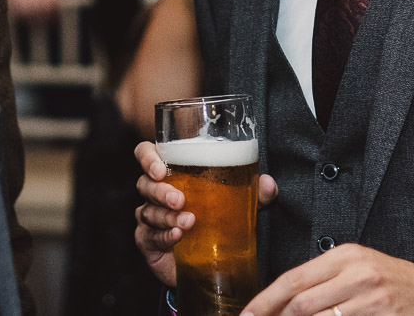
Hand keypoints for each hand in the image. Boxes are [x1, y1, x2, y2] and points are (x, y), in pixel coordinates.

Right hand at [133, 140, 278, 287]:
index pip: (146, 154)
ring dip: (166, 216)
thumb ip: (255, 192)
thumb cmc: (218, 218)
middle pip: (144, 184)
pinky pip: (150, 236)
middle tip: (180, 200)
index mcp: (172, 173)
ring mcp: (149, 218)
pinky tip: (177, 236)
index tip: (160, 169)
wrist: (208, 259)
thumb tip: (268, 183)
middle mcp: (155, 192)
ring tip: (189, 222)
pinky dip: (164, 235)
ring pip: (147, 211)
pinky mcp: (148, 242)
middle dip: (160, 191)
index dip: (147, 157)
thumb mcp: (240, 203)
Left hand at [240, 243, 413, 315]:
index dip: (264, 301)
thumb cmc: (381, 277)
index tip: (247, 315)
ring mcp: (370, 301)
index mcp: (344, 255)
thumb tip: (276, 303)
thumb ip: (317, 278)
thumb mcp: (350, 265)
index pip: (293, 280)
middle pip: (301, 305)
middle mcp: (357, 275)